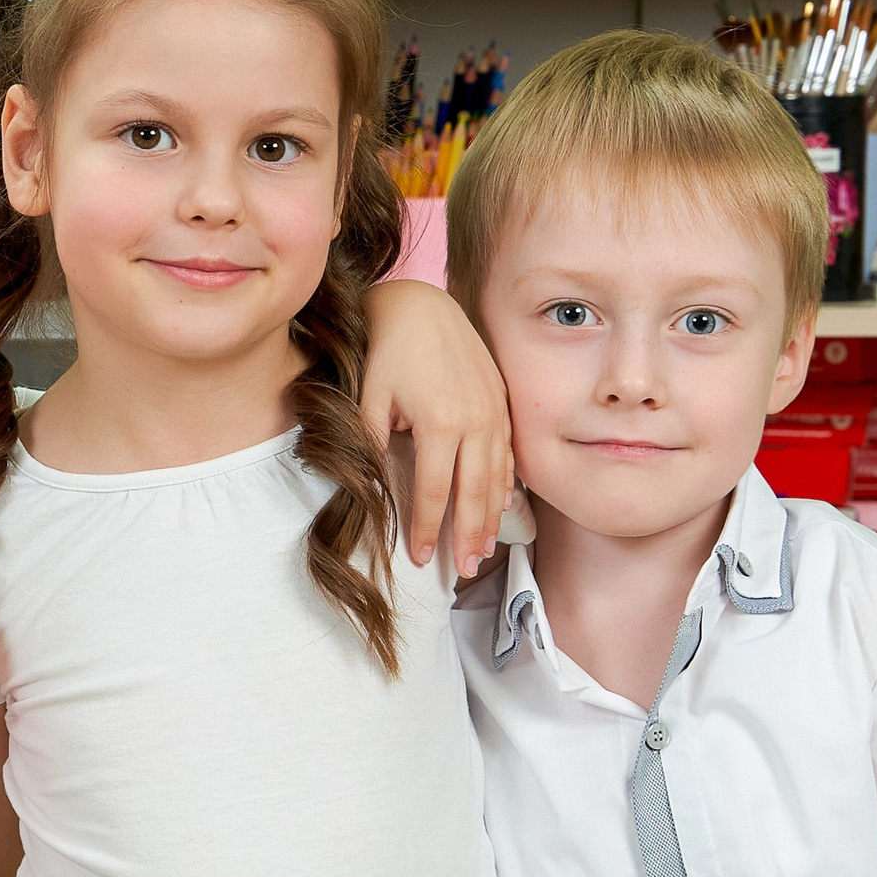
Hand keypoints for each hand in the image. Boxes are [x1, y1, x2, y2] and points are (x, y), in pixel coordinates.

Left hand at [360, 280, 512, 573]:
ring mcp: (493, 411)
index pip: (433, 492)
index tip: (420, 557)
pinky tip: (500, 507)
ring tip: (483, 550)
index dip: (427, 529)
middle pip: (474, 493)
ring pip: (497, 477)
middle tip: (464, 569)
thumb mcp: (369, 400)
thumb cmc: (387, 352)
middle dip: (469, 535)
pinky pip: (507, 454)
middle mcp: (476, 421)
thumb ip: (371, 446)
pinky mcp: (501, 402)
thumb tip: (372, 490)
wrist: (419, 307)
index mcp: (441, 424)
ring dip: (491, 517)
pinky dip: (504, 484)